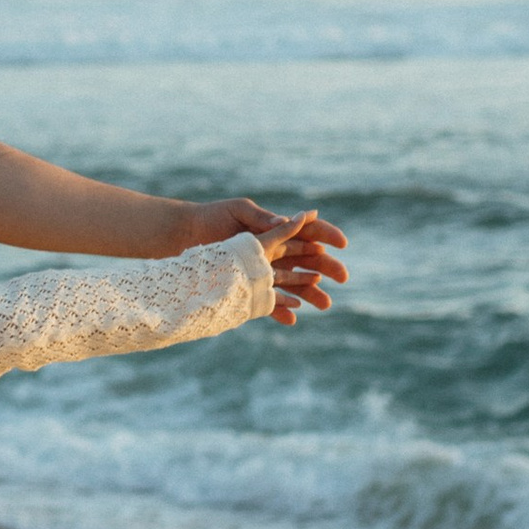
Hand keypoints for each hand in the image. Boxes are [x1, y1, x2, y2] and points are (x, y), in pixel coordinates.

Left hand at [216, 200, 346, 325]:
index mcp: (274, 230)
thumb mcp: (238, 211)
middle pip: (307, 260)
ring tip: (326, 304)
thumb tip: (287, 219)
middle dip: (327, 268)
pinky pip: (267, 301)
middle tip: (344, 277)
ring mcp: (261, 270)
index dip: (327, 235)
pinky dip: (280, 309)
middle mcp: (273, 251)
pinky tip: (293, 317)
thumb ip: (262, 218)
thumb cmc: (212, 217)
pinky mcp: (247, 286)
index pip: (307, 232)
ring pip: (293, 283)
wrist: (184, 236)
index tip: (343, 243)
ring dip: (310, 294)